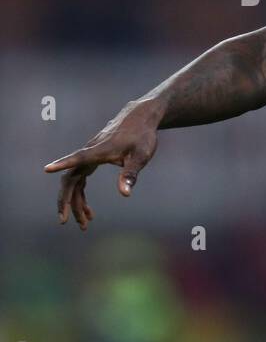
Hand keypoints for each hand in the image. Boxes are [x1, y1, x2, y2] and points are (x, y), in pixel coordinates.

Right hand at [43, 98, 163, 229]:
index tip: (47, 168)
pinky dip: (82, 195)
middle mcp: (90, 153)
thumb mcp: (141, 155)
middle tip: (65, 221)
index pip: (77, 159)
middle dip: (66, 200)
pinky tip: (90, 212)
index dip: (63, 163)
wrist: (140, 118)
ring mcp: (89, 156)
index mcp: (98, 151)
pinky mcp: (93, 159)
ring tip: (84, 224)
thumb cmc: (142, 136)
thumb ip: (131, 174)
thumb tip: (124, 194)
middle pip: (70, 179)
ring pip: (74, 182)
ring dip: (76, 202)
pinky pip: (81, 180)